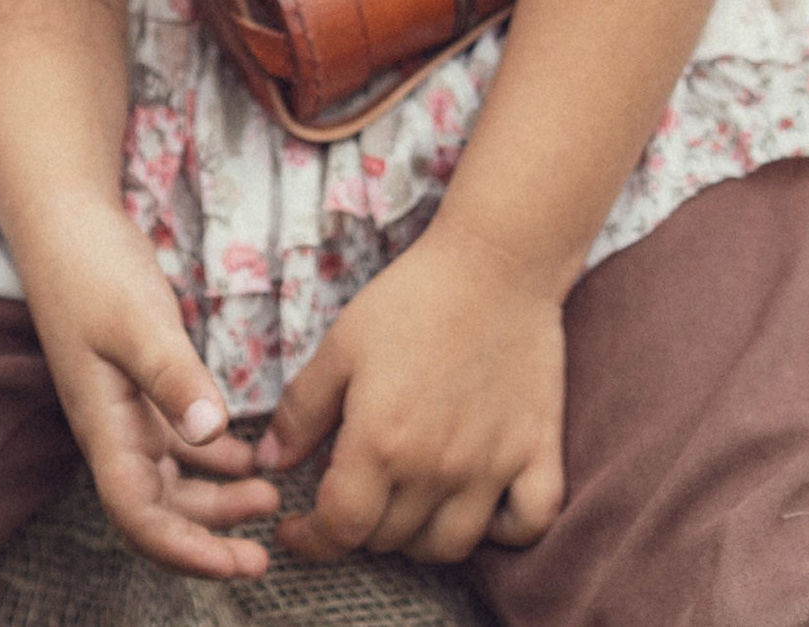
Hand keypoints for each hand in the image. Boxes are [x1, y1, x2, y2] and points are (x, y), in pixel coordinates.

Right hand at [13, 194, 279, 578]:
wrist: (65, 223)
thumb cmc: (91, 268)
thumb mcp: (136, 319)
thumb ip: (172, 375)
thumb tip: (210, 432)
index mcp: (104, 426)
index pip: (138, 515)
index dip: (184, 551)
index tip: (235, 564)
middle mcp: (114, 429)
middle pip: (159, 511)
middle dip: (209, 539)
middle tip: (265, 553)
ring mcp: (127, 409)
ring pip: (173, 480)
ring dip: (217, 499)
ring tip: (269, 498)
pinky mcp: (143, 385)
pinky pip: (179, 442)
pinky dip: (214, 456)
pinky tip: (250, 456)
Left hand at [257, 217, 567, 565]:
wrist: (496, 261)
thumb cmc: (413, 297)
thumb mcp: (341, 345)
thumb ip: (302, 410)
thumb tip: (270, 463)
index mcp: (381, 443)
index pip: (340, 528)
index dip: (311, 538)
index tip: (298, 528)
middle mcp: (436, 468)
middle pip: (390, 540)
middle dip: (360, 526)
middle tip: (355, 492)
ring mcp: (493, 466)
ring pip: (451, 547)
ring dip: (420, 538)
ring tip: (406, 504)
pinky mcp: (538, 451)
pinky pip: (529, 524)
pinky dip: (505, 530)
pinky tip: (482, 506)